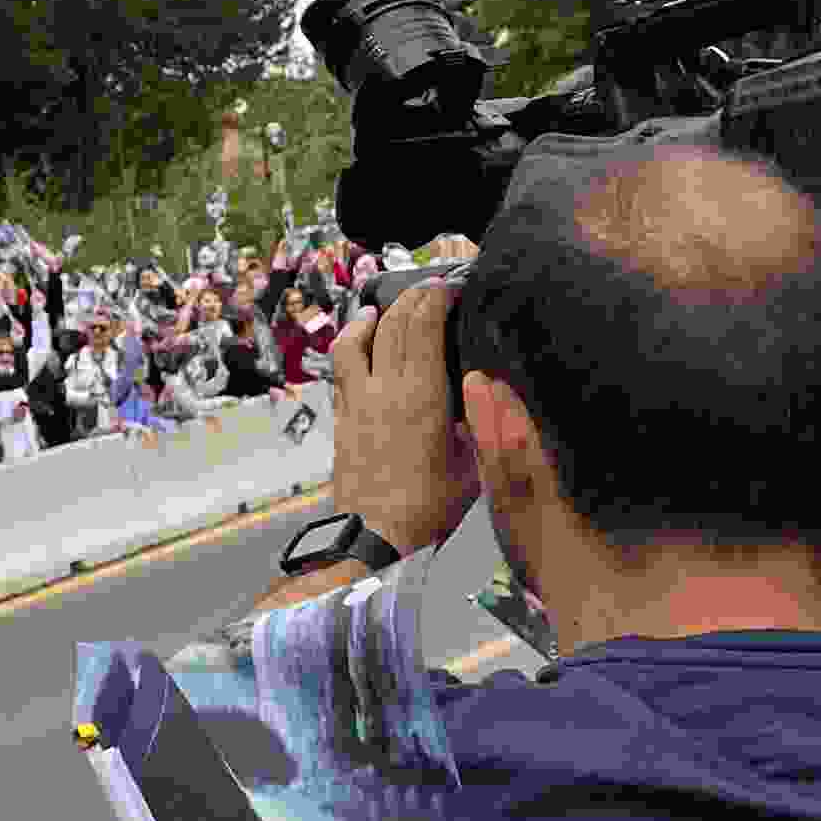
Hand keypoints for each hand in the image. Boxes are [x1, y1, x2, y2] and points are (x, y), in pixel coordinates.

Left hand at [327, 280, 478, 556]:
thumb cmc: (430, 507)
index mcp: (420, 394)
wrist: (373, 536)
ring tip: (384, 307)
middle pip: (392, 324)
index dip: (435, 296)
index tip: (451, 284)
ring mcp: (356, 401)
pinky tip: (359, 345)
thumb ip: (474, 421)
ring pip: (356, 341)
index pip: (423, 325)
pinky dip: (352, 346)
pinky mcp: (341, 418)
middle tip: (431, 287)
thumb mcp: (472, 463)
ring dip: (372, 317)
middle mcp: (383, 389)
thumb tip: (479, 390)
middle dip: (411, 297)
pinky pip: (342, 368)